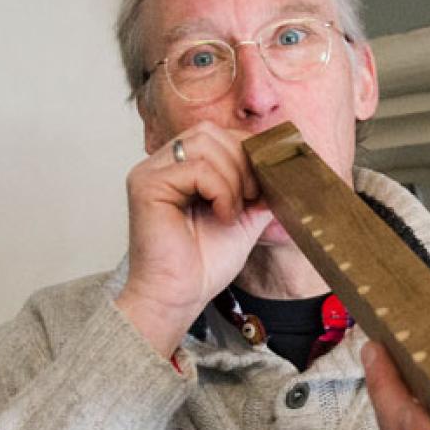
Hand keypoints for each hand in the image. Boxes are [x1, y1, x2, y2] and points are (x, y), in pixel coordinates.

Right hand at [115, 121, 273, 357]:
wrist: (179, 297)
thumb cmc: (203, 264)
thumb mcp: (243, 216)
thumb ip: (257, 187)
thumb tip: (283, 164)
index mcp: (180, 167)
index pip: (218, 134)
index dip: (246, 152)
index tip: (261, 188)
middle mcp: (161, 164)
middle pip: (211, 132)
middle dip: (242, 162)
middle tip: (251, 199)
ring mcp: (150, 171)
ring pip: (205, 144)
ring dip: (233, 178)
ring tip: (233, 211)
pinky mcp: (146, 184)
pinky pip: (196, 168)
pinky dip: (220, 191)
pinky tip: (221, 216)